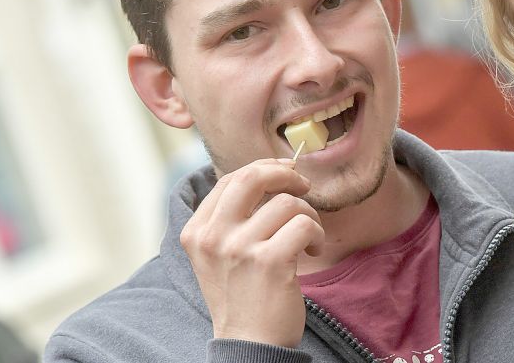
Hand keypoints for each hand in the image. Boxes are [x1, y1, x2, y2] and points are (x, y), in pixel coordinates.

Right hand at [180, 159, 324, 346]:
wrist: (248, 345)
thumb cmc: (242, 297)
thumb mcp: (218, 255)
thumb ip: (230, 218)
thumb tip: (267, 173)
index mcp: (196, 232)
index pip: (230, 179)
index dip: (263, 168)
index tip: (285, 171)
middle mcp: (212, 237)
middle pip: (253, 177)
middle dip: (286, 175)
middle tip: (304, 186)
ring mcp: (240, 249)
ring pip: (287, 203)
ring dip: (308, 215)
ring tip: (308, 237)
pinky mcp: (270, 262)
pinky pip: (304, 225)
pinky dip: (317, 234)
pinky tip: (313, 250)